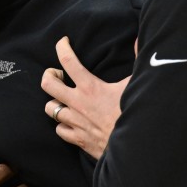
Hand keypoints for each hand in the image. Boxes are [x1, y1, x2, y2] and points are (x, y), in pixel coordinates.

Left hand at [40, 36, 127, 159]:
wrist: (133, 146)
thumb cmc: (134, 113)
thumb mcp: (136, 83)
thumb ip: (138, 59)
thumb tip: (139, 40)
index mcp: (90, 87)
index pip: (68, 61)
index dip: (62, 47)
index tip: (63, 41)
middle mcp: (77, 103)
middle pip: (48, 84)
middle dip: (49, 75)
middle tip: (57, 75)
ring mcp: (75, 121)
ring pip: (50, 109)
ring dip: (55, 102)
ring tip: (63, 99)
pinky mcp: (77, 139)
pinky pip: (59, 130)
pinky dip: (62, 125)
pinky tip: (71, 122)